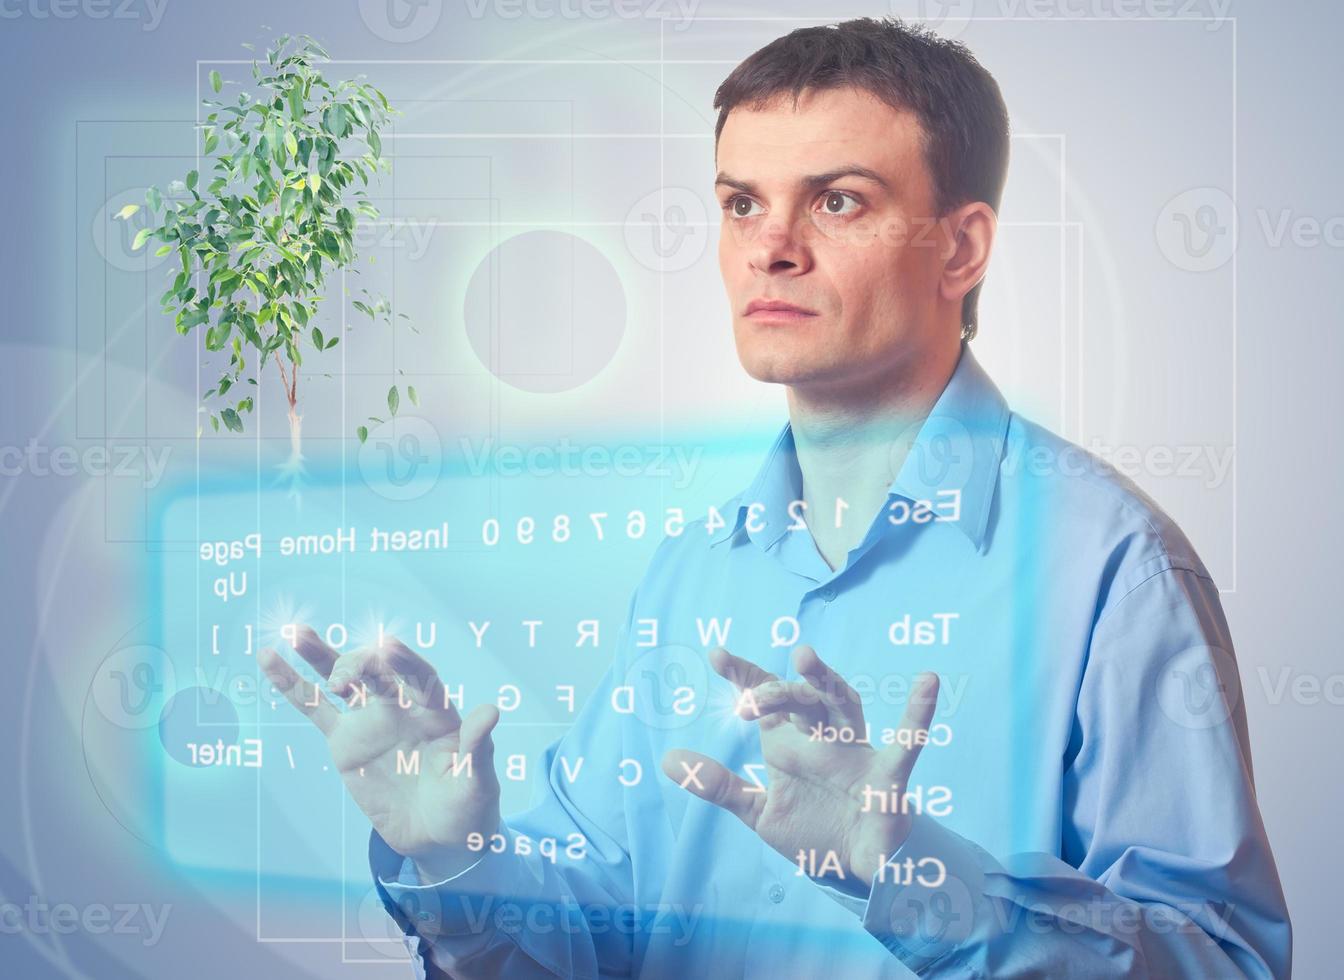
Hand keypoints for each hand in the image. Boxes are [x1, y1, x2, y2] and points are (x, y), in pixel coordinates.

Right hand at [260, 625, 501, 880]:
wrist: (439, 839)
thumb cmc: (467, 807)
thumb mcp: (478, 782)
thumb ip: (479, 748)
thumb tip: (491, 711)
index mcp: (438, 708)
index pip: (421, 674)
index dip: (405, 659)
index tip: (388, 646)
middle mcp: (403, 704)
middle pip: (379, 671)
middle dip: (362, 664)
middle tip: (346, 679)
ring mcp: (371, 719)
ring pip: (343, 679)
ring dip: (321, 655)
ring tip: (297, 634)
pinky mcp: (344, 741)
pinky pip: (314, 709)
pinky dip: (292, 685)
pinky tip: (269, 659)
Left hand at [661, 644, 938, 890]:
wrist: (856, 870)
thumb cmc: (813, 830)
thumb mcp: (758, 811)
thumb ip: (717, 785)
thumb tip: (667, 759)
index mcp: (792, 742)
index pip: (765, 697)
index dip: (743, 674)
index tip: (716, 654)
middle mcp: (823, 737)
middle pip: (800, 699)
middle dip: (775, 692)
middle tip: (750, 700)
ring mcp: (857, 751)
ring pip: (841, 704)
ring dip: (824, 681)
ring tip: (805, 656)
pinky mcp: (888, 776)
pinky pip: (907, 742)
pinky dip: (918, 715)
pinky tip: (928, 682)